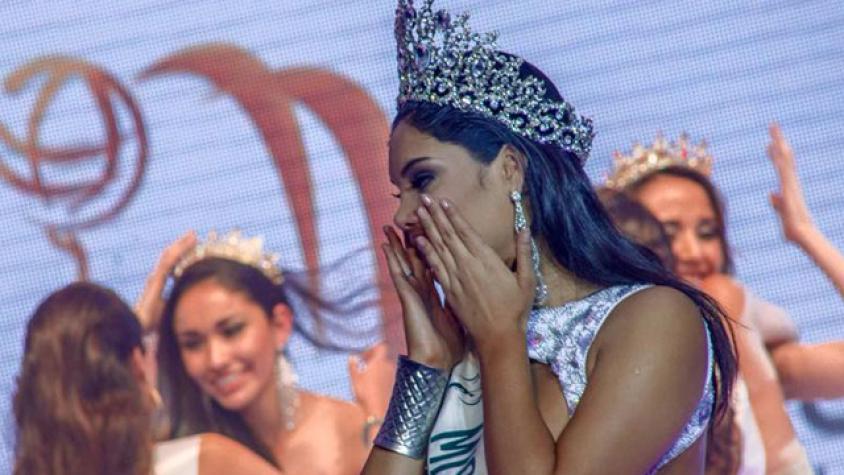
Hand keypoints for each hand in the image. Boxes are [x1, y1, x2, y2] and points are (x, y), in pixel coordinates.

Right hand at [135, 231, 196, 331]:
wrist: (138, 336)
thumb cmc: (155, 328)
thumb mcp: (172, 312)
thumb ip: (180, 303)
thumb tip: (197, 301)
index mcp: (159, 285)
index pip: (171, 264)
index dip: (182, 253)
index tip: (194, 244)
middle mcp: (155, 281)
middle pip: (169, 258)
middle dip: (182, 245)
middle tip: (193, 234)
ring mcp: (153, 281)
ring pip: (167, 258)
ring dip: (180, 246)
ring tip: (192, 236)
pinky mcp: (153, 285)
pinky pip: (165, 265)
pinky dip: (176, 254)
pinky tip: (183, 247)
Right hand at [348, 342, 395, 415]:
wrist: (377, 410)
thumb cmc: (365, 393)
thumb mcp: (355, 378)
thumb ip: (353, 366)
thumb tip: (352, 357)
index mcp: (379, 362)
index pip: (381, 347)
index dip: (372, 348)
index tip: (363, 355)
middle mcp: (388, 366)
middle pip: (383, 355)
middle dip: (374, 357)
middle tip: (364, 362)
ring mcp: (392, 375)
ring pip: (386, 364)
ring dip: (378, 365)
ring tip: (367, 372)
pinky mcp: (393, 383)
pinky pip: (388, 373)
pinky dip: (381, 373)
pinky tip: (373, 381)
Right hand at [382, 225, 463, 368]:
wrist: (438, 362)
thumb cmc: (449, 346)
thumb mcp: (459, 318)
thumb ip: (461, 303)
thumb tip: (474, 294)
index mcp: (435, 293)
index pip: (432, 264)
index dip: (431, 246)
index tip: (431, 228)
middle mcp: (421, 289)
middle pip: (415, 259)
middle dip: (412, 239)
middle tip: (409, 220)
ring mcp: (412, 292)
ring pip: (403, 263)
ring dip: (396, 244)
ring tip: (389, 225)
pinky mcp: (406, 297)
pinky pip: (397, 274)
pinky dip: (391, 259)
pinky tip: (385, 245)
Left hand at [413, 195, 534, 355]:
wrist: (497, 336)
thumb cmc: (515, 309)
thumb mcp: (526, 280)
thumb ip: (524, 252)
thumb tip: (525, 228)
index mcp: (486, 260)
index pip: (466, 231)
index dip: (453, 215)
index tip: (443, 201)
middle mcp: (467, 265)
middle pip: (448, 235)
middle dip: (435, 215)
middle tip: (423, 198)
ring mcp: (456, 278)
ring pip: (438, 247)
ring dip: (427, 228)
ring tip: (418, 212)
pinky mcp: (449, 290)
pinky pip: (435, 267)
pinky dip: (426, 252)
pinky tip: (418, 241)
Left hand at [767, 123, 814, 244]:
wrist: (803, 236)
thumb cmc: (793, 228)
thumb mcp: (781, 212)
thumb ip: (776, 202)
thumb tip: (770, 194)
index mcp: (788, 187)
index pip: (780, 167)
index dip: (775, 154)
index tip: (768, 143)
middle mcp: (791, 182)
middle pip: (784, 157)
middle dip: (778, 141)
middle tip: (772, 125)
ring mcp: (791, 184)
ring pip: (785, 159)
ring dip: (779, 143)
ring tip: (773, 128)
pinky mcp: (790, 189)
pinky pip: (784, 170)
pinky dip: (781, 158)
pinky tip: (776, 147)